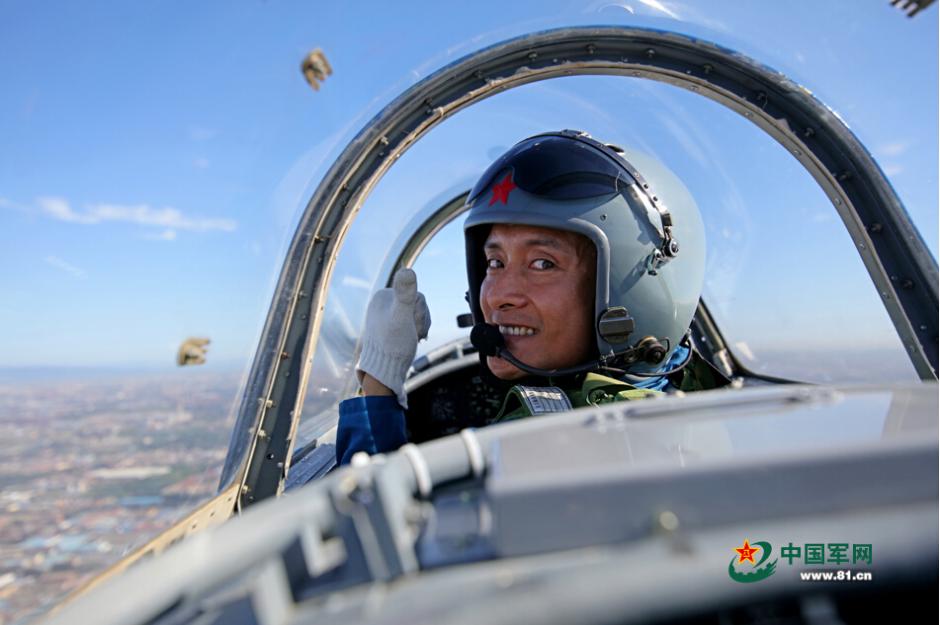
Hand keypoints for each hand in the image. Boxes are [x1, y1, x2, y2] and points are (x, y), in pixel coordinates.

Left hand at [356, 268, 430, 407]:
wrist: (384, 371)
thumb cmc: (392, 345)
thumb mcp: (401, 317)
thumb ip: (405, 293)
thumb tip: (408, 269)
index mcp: (382, 296)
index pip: (417, 296)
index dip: (419, 313)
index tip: (409, 326)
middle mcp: (383, 303)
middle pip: (418, 306)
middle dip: (419, 322)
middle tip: (410, 334)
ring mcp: (387, 315)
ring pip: (417, 315)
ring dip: (419, 328)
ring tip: (411, 339)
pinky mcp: (391, 326)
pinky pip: (412, 323)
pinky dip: (416, 332)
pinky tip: (412, 340)